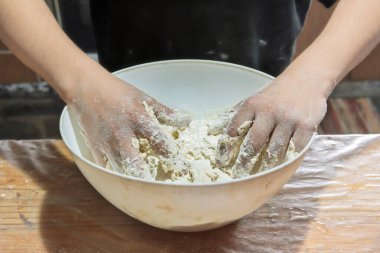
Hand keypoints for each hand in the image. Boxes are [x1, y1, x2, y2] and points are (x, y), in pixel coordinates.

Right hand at [69, 75, 189, 178]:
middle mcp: (122, 134)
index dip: (173, 156)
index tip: (184, 168)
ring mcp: (107, 144)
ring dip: (135, 181)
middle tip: (163, 187)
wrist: (85, 88)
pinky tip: (128, 182)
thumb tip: (187, 121)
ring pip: (121, 171)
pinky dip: (118, 176)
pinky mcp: (95, 150)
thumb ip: (165, 113)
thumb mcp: (143, 98)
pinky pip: (107, 169)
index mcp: (138, 119)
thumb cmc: (117, 92)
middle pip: (136, 164)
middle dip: (150, 178)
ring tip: (147, 188)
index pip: (159, 142)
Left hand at [218, 74, 328, 176]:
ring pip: (275, 149)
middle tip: (240, 174)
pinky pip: (296, 149)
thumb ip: (236, 115)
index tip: (222, 162)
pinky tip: (282, 165)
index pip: (234, 128)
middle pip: (254, 142)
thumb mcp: (254, 99)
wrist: (306, 79)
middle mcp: (269, 111)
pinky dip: (288, 159)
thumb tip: (211, 130)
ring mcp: (288, 119)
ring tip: (261, 174)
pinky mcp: (306, 126)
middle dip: (245, 160)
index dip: (227, 147)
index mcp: (252, 105)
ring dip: (267, 164)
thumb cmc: (275, 95)